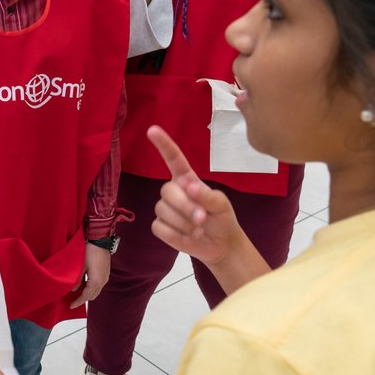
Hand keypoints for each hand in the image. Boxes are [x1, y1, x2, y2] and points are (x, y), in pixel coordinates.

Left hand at [69, 243, 110, 307]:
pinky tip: (84, 284)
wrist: (100, 240)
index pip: (86, 296)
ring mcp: (106, 277)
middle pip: (92, 295)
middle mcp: (103, 281)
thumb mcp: (80, 266)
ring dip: (88, 293)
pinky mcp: (106, 273)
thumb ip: (77, 280)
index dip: (78, 302)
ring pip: (96, 291)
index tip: (71, 306)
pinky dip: (91, 288)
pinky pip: (99, 285)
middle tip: (73, 300)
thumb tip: (73, 290)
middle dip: (83, 299)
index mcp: (96, 281)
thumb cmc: (89, 251)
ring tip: (78, 293)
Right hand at [147, 125, 242, 266]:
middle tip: (202, 218)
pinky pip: (160, 227)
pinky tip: (189, 236)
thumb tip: (189, 187)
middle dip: (184, 206)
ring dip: (184, 223)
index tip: (152, 130)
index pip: (173, 159)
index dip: (163, 144)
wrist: (221, 244)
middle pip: (166, 191)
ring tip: (199, 229)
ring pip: (163, 210)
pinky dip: (176, 235)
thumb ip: (207, 195)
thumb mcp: (222, 205)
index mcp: (187, 179)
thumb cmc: (222, 218)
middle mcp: (173, 191)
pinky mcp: (161, 226)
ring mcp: (165, 209)